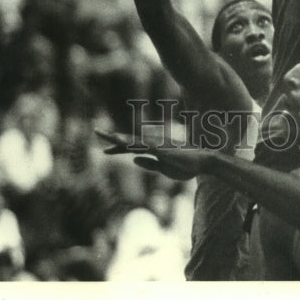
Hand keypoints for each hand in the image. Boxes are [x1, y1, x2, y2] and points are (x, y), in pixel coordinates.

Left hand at [95, 130, 211, 180]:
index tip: (104, 150)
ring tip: (107, 135)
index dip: (117, 148)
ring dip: (121, 139)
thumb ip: (149, 164)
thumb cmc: (186, 166)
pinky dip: (136, 144)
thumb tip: (133, 160)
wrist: (203, 162)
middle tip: (96, 131)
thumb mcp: (164, 169)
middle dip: (112, 138)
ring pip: (135, 141)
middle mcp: (153, 145)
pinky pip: (146, 147)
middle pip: (129, 141)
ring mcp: (158, 146)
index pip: (131, 148)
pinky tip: (127, 143)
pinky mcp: (163, 150)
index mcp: (153, 150)